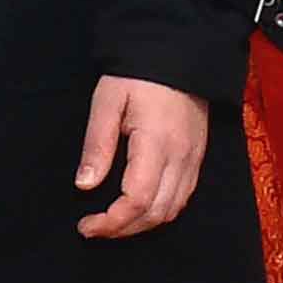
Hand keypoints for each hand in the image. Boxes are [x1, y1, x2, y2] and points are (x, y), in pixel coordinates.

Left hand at [74, 77, 208, 239]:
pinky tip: (138, 209)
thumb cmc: (137, 75)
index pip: (138, 200)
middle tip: (93, 228)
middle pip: (157, 213)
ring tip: (111, 223)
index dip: (112, 221)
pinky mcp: (198, 157)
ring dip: (142, 225)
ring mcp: (194, 159)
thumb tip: (85, 186)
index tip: (85, 225)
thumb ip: (97, 145)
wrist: (178, 53)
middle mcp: (182, 157)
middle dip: (123, 229)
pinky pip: (183, 196)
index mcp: (157, 144)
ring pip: (173, 210)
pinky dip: (160, 211)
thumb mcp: (107, 102)